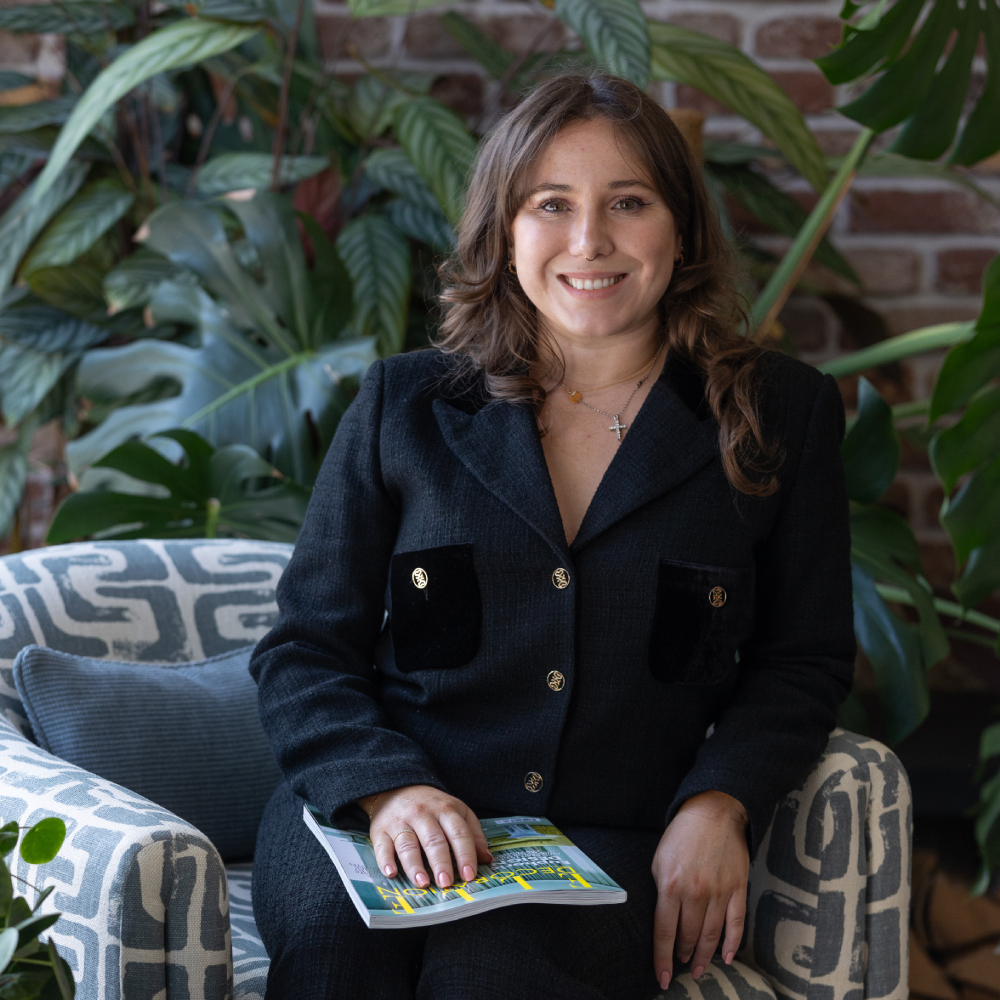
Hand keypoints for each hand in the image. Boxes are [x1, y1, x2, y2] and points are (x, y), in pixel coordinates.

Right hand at [358, 785, 492, 888]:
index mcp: (445, 809)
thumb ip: (473, 834)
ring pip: (408, 844)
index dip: (465, 854)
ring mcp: (400, 822)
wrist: (396, 787)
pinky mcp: (380, 830)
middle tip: (446, 882)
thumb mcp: (457, 811)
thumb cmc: (432, 806)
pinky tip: (391, 873)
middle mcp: (422, 814)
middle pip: (433, 839)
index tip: (469, 875)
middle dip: (441, 862)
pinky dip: (385, 860)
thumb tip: (486, 859)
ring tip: (423, 883)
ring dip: (415, 865)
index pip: (458, 833)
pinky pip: (382, 846)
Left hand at [651, 791, 749, 990]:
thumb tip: (663, 919)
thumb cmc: (681, 835)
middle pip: (688, 937)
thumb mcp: (658, 859)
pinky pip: (736, 924)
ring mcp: (719, 892)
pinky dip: (731, 944)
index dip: (663, 959)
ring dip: (704, 956)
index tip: (662, 977)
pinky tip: (726, 957)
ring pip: (711, 936)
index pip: (664, 932)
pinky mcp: (738, 889)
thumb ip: (660, 890)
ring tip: (698, 968)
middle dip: (683, 955)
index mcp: (670, 885)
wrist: (713, 812)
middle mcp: (695, 893)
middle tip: (682, 966)